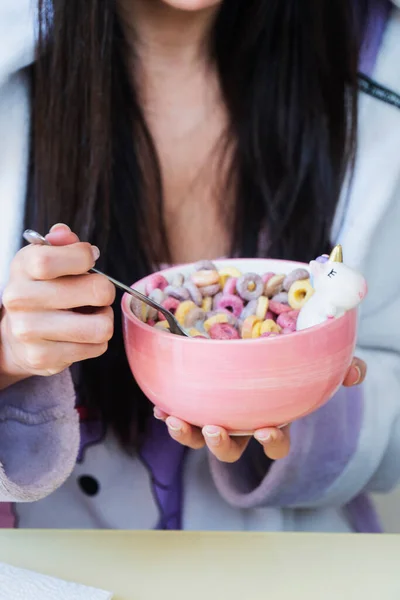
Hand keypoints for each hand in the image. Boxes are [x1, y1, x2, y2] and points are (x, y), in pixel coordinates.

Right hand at [0, 224, 114, 385]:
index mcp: (23, 267)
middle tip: (96, 293)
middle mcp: (20, 299)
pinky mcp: (44, 358)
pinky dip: (97, 341)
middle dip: (105, 291)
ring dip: (104, 319)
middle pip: (96, 290)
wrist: (16, 336)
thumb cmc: (41, 290)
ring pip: (101, 326)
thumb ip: (62, 244)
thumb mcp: (46, 259)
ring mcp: (29, 331)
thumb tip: (65, 234)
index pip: (52, 259)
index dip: (84, 257)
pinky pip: (97, 347)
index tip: (90, 259)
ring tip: (91, 315)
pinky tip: (81, 335)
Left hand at [154, 357, 366, 462]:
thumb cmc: (289, 362)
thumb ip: (339, 368)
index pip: (275, 444)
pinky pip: (179, 412)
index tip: (268, 430)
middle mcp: (241, 423)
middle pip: (231, 449)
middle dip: (222, 445)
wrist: (259, 343)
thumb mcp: (315, 364)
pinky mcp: (195, 401)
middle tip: (215, 428)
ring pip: (199, 436)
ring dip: (186, 434)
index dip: (272, 443)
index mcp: (271, 419)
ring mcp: (216, 414)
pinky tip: (160, 402)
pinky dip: (168, 411)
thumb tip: (356, 373)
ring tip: (175, 419)